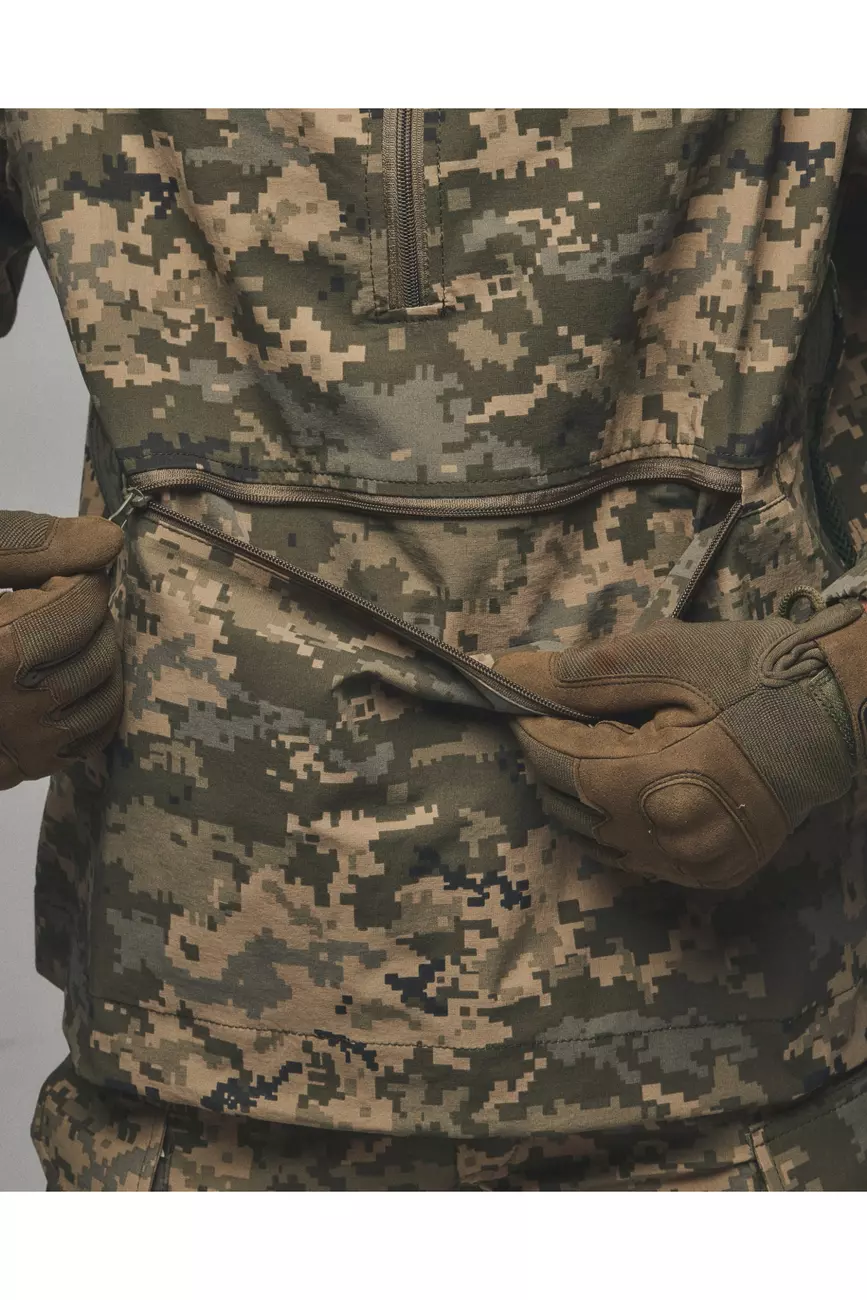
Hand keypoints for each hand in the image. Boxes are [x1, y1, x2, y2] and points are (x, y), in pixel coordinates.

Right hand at [0, 510, 123, 790]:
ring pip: (101, 699)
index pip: (80, 608)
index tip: (60, 573)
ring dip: (99, 659)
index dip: (81, 581)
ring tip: (65, 636)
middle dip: (92, 618)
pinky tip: (64, 677)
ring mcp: (9, 749)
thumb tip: (107, 543)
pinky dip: (93, 705)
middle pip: (96, 654)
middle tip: (61, 599)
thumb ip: (25, 545)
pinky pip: (86, 740)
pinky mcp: (10, 771)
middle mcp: (3, 707)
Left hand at [494, 603, 866, 888]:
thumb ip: (579, 674)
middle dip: (549, 758)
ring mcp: (693, 866)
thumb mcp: (665, 657)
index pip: (557, 765)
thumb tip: (505, 673)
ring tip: (588, 745)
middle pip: (568, 806)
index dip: (529, 729)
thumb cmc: (752, 675)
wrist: (837, 710)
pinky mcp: (710, 875)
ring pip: (594, 840)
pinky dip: (610, 824)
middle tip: (555, 715)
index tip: (517, 699)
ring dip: (574, 794)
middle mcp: (671, 841)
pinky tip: (621, 784)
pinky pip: (633, 858)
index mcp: (657, 784)